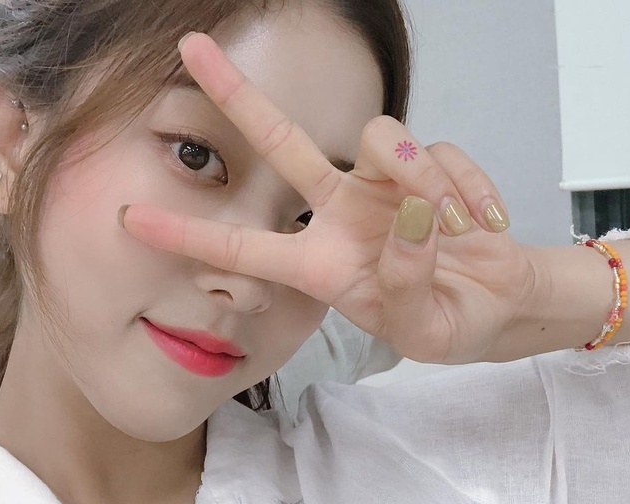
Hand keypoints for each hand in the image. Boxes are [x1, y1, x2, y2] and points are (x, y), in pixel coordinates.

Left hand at [121, 33, 539, 363]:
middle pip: (282, 144)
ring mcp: (381, 186)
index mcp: (320, 267)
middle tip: (190, 47)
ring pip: (380, 139)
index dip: (189, 236)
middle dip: (238, 97)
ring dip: (423, 174)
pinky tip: (484, 220)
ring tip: (458, 224)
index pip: (244, 249)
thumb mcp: (423, 331)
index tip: (130, 217)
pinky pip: (441, 149)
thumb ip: (408, 285)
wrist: (499, 303)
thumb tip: (412, 214)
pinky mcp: (429, 165)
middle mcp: (340, 216)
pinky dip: (469, 185)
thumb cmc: (449, 324)